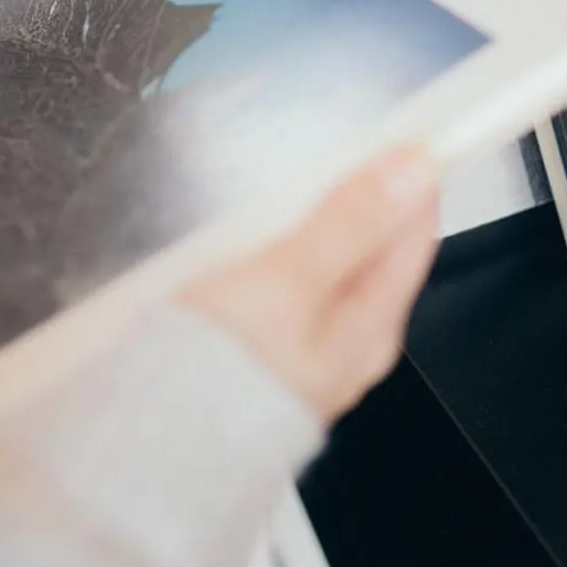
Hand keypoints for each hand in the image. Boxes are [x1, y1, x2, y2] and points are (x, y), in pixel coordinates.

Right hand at [185, 148, 443, 421]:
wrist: (151, 436)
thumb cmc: (222, 368)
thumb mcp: (294, 276)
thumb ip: (353, 221)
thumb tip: (413, 171)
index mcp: (371, 327)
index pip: (415, 232)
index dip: (410, 176)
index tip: (399, 130)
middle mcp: (347, 343)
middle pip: (372, 248)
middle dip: (356, 196)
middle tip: (331, 149)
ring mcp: (305, 349)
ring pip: (326, 266)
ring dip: (308, 223)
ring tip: (279, 188)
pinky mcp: (263, 350)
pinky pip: (285, 286)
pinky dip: (273, 252)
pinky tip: (242, 239)